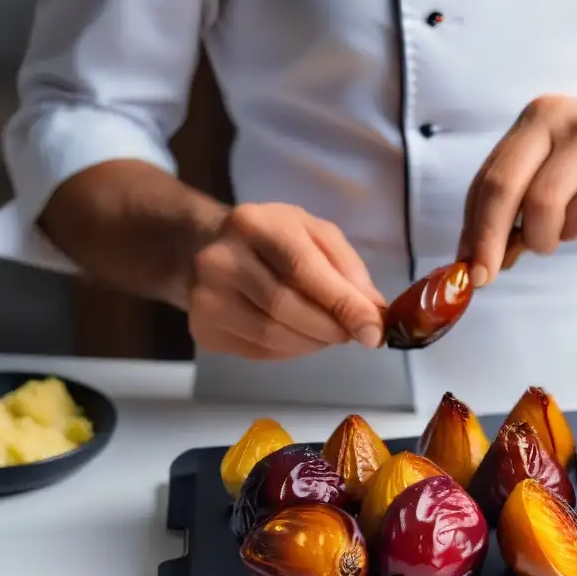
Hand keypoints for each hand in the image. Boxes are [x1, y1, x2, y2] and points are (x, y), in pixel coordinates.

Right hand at [189, 203, 386, 359]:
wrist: (205, 247)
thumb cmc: (273, 239)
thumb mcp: (315, 234)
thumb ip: (348, 269)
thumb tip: (373, 314)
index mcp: (253, 223)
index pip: (302, 268)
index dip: (342, 303)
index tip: (373, 331)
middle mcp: (220, 259)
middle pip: (285, 307)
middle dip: (330, 329)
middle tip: (354, 335)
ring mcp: (205, 297)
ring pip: (272, 336)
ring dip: (313, 343)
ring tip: (328, 333)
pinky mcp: (203, 329)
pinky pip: (258, 351)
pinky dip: (290, 350)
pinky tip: (297, 335)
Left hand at [457, 96, 576, 286]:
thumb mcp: (549, 170)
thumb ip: (512, 203)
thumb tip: (476, 255)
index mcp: (532, 120)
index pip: (486, 178)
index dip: (471, 225)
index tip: (464, 263)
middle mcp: (556, 117)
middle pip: (504, 187)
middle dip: (489, 239)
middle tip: (485, 275)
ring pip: (542, 203)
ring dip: (541, 237)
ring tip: (550, 240)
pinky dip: (574, 230)